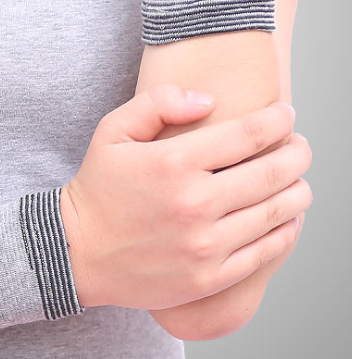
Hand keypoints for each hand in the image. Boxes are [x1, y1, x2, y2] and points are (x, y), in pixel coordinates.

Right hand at [60, 83, 312, 310]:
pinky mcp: (209, 276)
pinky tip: (283, 217)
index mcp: (173, 163)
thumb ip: (157, 102)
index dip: (277, 120)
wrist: (77, 251)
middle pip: (273, 173)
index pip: (248, 134)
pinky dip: (285, 230)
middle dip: (297, 153)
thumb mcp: (112, 131)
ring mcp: (205, 244)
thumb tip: (208, 101)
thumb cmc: (97, 187)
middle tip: (299, 146)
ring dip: (298, 191)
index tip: (285, 115)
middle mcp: (195, 203)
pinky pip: (266, 251)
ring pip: (277, 212)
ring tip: (296, 180)